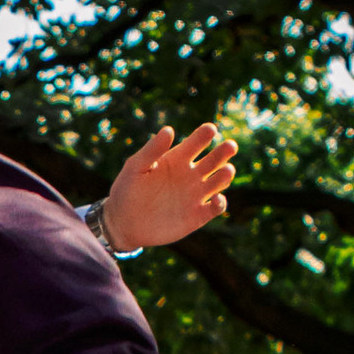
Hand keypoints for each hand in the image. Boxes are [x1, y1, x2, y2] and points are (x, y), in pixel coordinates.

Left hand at [101, 119, 233, 253]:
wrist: (123, 223)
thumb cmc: (127, 191)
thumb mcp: (135, 167)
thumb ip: (152, 149)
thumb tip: (169, 130)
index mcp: (177, 159)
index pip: (197, 142)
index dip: (205, 134)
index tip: (210, 130)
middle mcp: (190, 175)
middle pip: (215, 159)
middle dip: (224, 151)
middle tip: (230, 146)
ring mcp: (195, 195)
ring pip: (219, 181)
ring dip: (226, 175)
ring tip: (225, 170)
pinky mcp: (197, 216)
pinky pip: (216, 208)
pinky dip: (220, 203)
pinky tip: (216, 198)